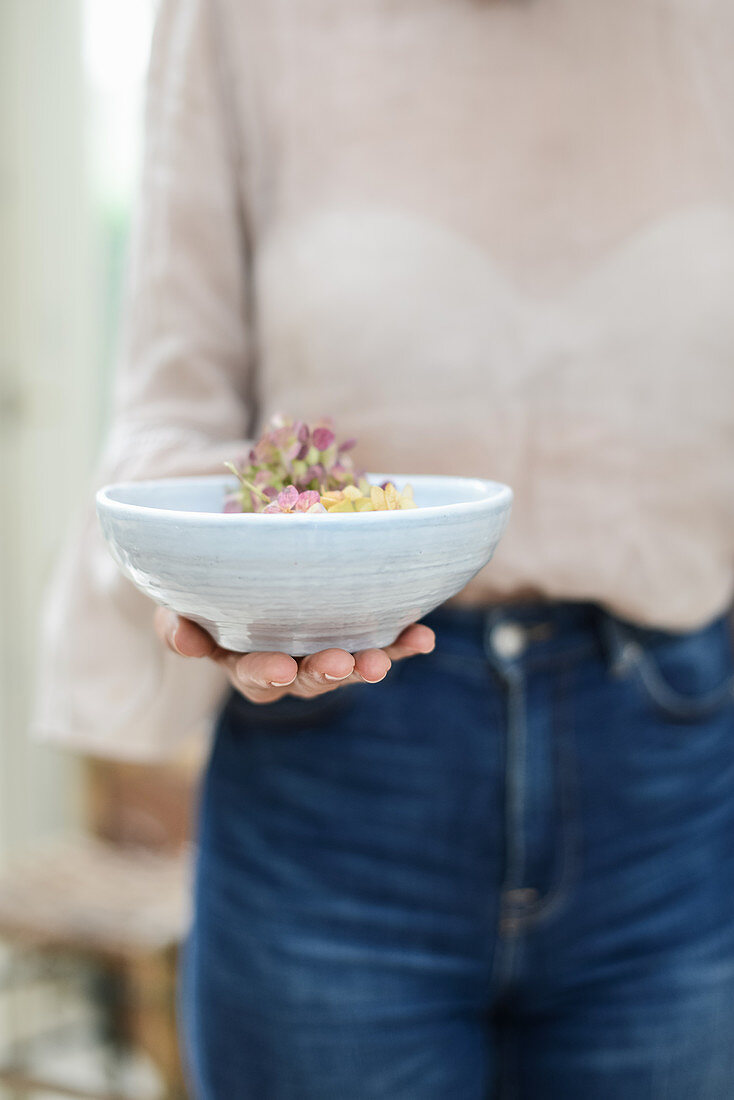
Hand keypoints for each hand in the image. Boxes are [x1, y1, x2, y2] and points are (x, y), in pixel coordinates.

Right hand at [153, 607, 435, 704]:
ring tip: (383, 659)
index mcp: (244, 662)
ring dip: (369, 663)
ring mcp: (325, 655)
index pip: (254, 675)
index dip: (264, 671)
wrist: (243, 578)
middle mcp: (290, 668)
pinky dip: (402, 644)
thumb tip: (185, 638)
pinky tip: (422, 637)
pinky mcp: (357, 638)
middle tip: (338, 662)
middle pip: (309, 679)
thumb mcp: (181, 609)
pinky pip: (383, 646)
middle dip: (325, 671)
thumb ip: (178, 626)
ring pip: (348, 666)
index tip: (279, 665)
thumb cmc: (208, 597)